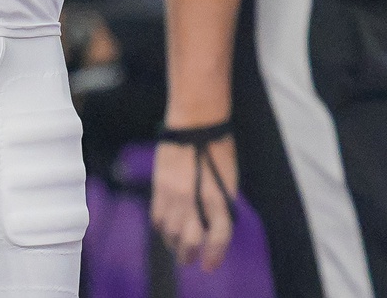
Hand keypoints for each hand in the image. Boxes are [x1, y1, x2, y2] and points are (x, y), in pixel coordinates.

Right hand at [150, 135, 239, 270]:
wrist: (196, 123)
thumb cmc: (219, 147)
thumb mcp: (229, 177)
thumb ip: (223, 202)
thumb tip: (216, 222)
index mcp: (218, 196)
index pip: (218, 235)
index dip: (215, 254)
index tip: (210, 264)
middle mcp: (195, 200)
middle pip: (189, 241)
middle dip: (190, 255)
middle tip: (191, 260)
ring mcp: (173, 196)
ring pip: (170, 233)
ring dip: (175, 243)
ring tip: (180, 245)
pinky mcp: (159, 189)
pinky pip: (157, 219)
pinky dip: (163, 228)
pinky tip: (168, 227)